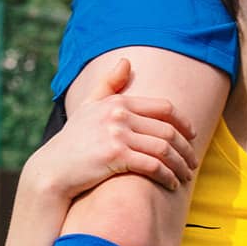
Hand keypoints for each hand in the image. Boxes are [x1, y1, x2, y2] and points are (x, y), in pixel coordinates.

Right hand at [23, 58, 198, 200]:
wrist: (53, 170)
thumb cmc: (73, 141)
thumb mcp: (89, 107)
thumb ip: (108, 85)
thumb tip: (126, 61)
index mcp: (118, 102)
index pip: (164, 108)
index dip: (184, 123)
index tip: (193, 136)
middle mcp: (119, 115)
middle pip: (168, 131)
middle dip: (186, 149)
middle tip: (193, 162)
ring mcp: (117, 135)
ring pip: (164, 149)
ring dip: (180, 165)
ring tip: (186, 176)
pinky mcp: (116, 156)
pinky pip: (153, 165)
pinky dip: (167, 176)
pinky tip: (172, 184)